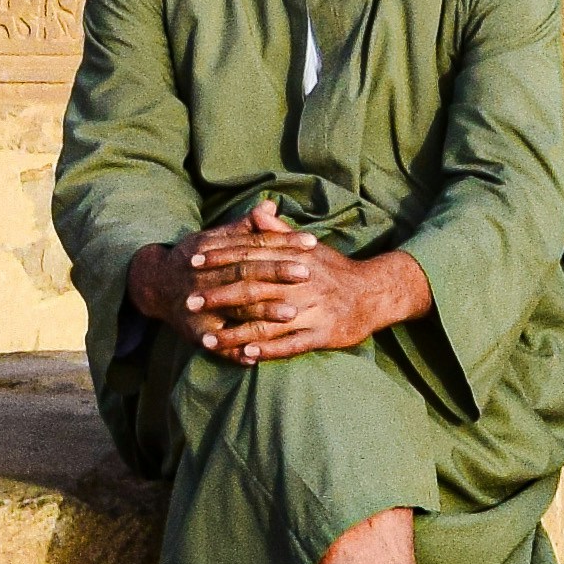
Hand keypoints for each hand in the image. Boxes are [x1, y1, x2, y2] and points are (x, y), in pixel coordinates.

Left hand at [164, 200, 429, 364]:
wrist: (373, 293)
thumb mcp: (308, 246)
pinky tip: (246, 354)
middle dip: (220, 295)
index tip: (194, 260)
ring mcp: (311, 309)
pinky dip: (268, 348)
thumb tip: (257, 209)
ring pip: (267, 320)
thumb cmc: (334, 270)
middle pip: (253, 288)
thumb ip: (278, 232)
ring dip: (236, 330)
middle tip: (190, 301)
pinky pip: (291, 342)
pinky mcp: (321, 333)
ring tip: (208, 339)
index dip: (221, 257)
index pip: (251, 255)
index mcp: (294, 258)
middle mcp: (300, 282)